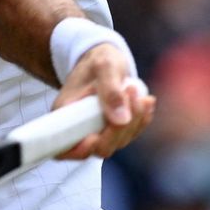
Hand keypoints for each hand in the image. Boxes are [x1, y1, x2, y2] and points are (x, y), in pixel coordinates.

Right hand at [52, 43, 155, 159]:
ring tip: (135, 90)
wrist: (105, 60)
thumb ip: (111, 90)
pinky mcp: (114, 131)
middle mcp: (79, 129)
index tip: (95, 137)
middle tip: (129, 92)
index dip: (80, 149)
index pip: (66, 148)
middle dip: (120, 127)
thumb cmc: (99, 60)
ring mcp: (98, 132)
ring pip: (119, 142)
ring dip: (134, 119)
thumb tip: (121, 120)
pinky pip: (132, 134)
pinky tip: (145, 100)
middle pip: (101, 147)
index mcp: (64, 114)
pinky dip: (142, 119)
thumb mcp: (104, 66)